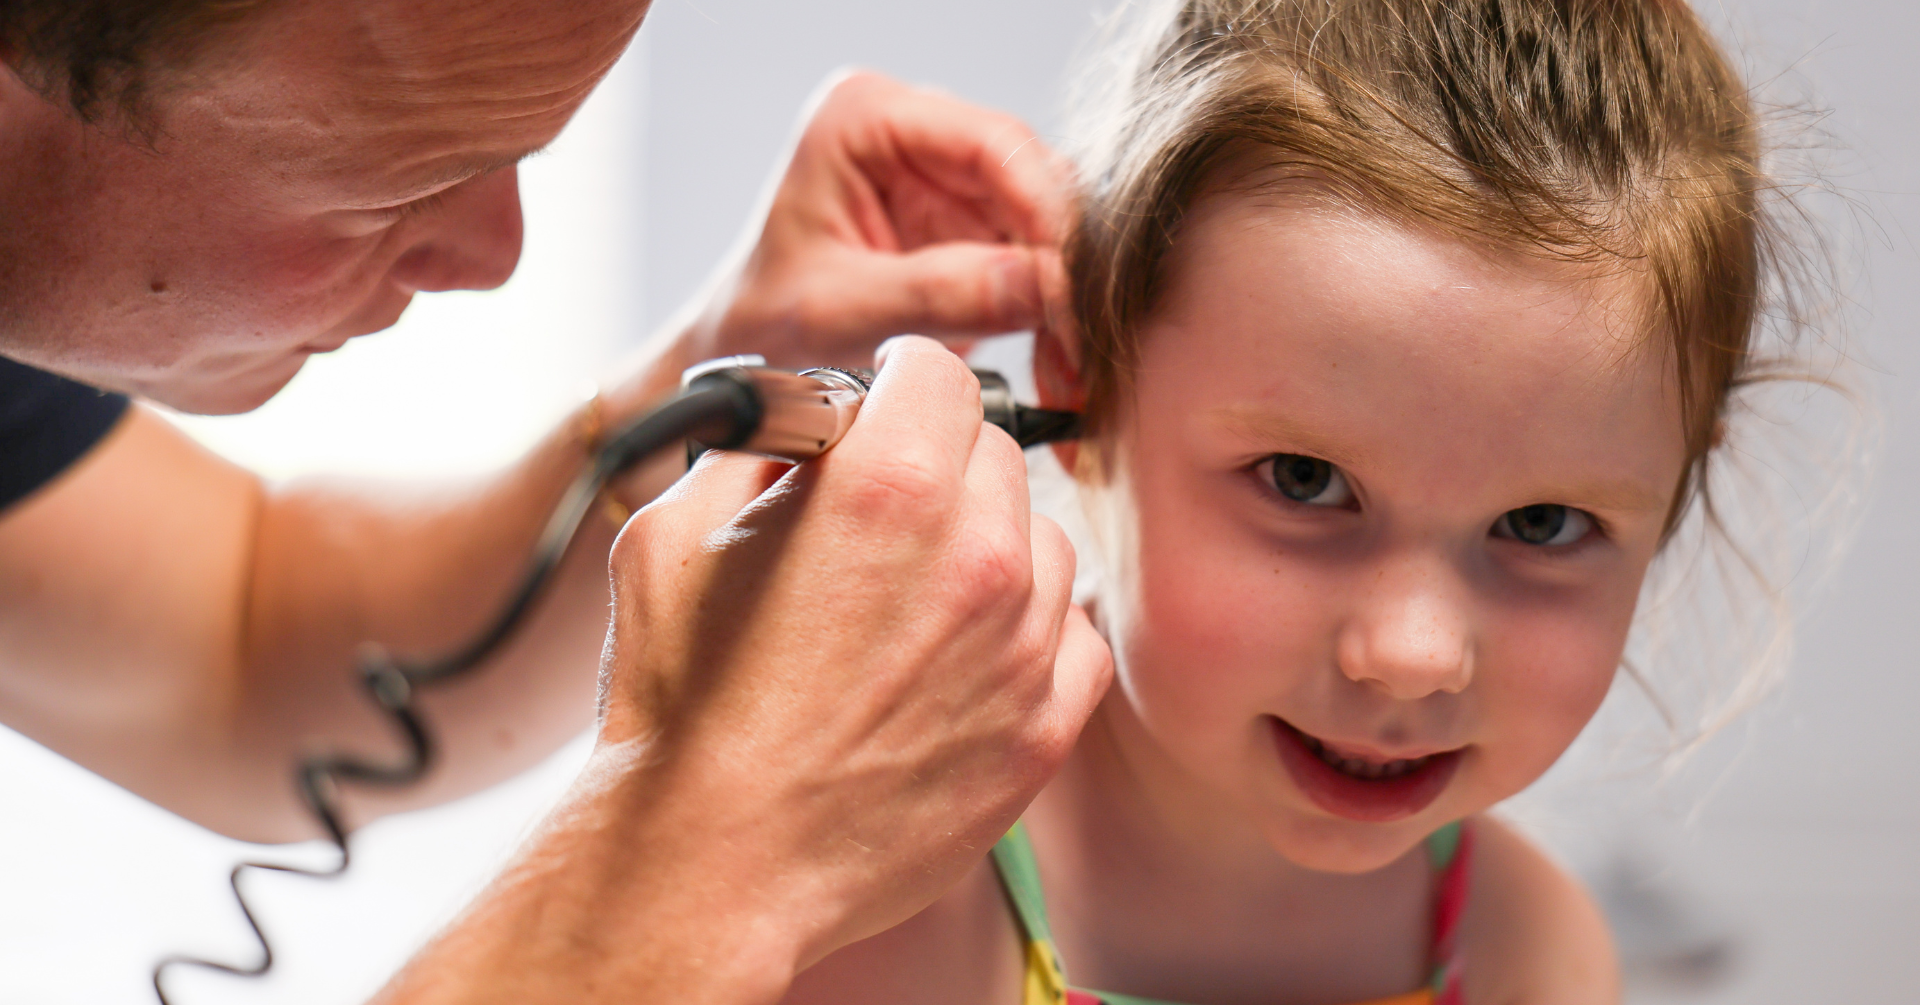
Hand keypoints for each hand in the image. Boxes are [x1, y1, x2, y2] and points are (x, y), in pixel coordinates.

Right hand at [604, 338, 1108, 970]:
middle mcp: (978, 557)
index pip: (940, 371)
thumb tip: (801, 423)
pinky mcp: (1044, 729)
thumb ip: (755, 450)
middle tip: (882, 510)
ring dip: (989, 546)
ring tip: (916, 594)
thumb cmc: (678, 706)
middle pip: (993, 451)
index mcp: (887, 487)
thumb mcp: (670, 534)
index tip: (884, 403)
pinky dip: (1029, 632)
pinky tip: (963, 655)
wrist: (708, 865)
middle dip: (937, 463)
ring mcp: (1025, 649)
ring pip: (1042, 539)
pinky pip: (1072, 636)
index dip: (899, 381)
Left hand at [674, 71, 1073, 369]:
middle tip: (1083, 345)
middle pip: (1033, 181)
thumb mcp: (839, 313)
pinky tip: (1062, 371)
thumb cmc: (762, 329)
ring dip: (1068, 303)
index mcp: (866, 118)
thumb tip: (1041, 287)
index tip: (1071, 288)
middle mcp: (917, 133)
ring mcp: (950, 180)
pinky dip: (1055, 321)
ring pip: (1049, 227)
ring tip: (1073, 373)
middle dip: (1063, 268)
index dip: (1045, 214)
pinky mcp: (972, 230)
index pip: (991, 144)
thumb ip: (935, 293)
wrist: (746, 367)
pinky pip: (1040, 266)